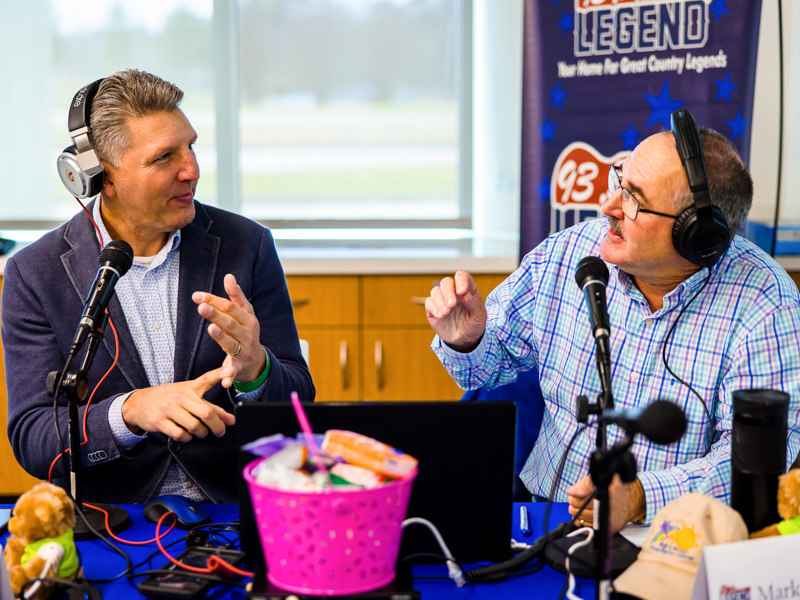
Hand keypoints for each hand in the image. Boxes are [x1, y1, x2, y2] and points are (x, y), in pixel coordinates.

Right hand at [121, 366, 236, 442]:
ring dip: (201, 433)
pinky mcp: (160, 421)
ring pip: (195, 426)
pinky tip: (186, 435)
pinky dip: (187, 438)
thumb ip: (211, 408)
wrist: (138, 404)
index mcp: (190, 387)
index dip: (220, 374)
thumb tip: (231, 420)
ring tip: (200, 432)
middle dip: (217, 426)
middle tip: (220, 432)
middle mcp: (180, 396)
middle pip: (206, 413)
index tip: (230, 370)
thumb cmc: (169, 399)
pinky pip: (181, 434)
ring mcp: (169, 408)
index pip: (207, 378)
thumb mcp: (189, 398)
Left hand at [193, 273, 265, 386]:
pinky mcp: (239, 367)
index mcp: (248, 319)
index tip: (196, 296)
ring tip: (212, 329)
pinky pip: (233, 371)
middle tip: (201, 307)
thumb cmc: (247, 332)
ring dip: (222, 337)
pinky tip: (224, 380)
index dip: (213, 300)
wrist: (257, 361)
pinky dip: (229, 376)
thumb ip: (236, 295)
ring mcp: (244, 350)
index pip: (229, 307)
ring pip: (231, 343)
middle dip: (216, 315)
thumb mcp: (245, 313)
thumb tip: (228, 276)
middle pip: (230, 322)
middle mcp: (248, 333)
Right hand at [425, 270, 486, 352]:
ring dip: (440, 301)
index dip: (461, 281)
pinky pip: (429, 303)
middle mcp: (453, 292)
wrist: (465, 340)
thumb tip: (465, 295)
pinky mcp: (432, 309)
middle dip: (448, 292)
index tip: (462, 292)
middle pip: (446, 282)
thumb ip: (474, 304)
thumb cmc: (474, 324)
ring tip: (446, 312)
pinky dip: (434, 308)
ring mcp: (442, 299)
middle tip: (452, 304)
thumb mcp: (479, 316)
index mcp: (467, 289)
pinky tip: (441, 315)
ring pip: (435, 291)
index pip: (462, 276)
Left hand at [567, 475, 645, 534]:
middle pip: (582, 507)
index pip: (584, 497)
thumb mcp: (606, 477)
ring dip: (575, 511)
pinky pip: (589, 527)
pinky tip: (582, 514)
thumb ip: (587, 482)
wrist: (633, 500)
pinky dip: (581, 521)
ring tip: (576, 505)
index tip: (571, 491)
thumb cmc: (617, 487)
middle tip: (572, 498)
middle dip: (573, 502)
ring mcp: (609, 521)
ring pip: (582, 518)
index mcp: (608, 494)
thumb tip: (572, 491)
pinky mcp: (609, 529)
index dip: (575, 493)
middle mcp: (609, 509)